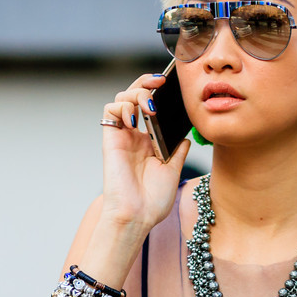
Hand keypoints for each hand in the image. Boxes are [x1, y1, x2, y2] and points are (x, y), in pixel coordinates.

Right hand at [100, 73, 190, 234]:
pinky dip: (122, 106)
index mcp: (149, 142)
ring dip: (136, 93)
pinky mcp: (111, 139)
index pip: (150, 107)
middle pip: (134, 95)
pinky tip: (135, 119)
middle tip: (161, 81)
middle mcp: (134, 136)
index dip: (158, 92)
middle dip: (146, 82)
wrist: (138, 215)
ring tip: (149, 107)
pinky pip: (110, 110)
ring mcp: (122, 136)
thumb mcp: (173, 172)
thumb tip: (186, 137)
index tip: (172, 85)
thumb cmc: (153, 201)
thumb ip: (177, 152)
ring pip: (121, 98)